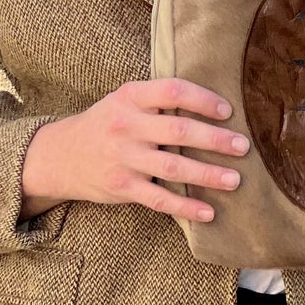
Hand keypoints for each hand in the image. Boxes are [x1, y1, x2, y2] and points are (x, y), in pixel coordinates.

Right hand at [20, 79, 247, 224]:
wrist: (60, 155)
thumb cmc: (106, 124)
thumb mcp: (124, 100)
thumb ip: (158, 100)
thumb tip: (212, 106)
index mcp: (130, 97)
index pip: (173, 91)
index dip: (203, 99)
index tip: (227, 111)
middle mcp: (126, 126)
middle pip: (179, 131)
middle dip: (216, 140)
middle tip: (243, 147)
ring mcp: (123, 158)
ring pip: (174, 168)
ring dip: (208, 175)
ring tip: (235, 180)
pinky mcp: (121, 187)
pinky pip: (159, 199)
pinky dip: (186, 208)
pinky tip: (209, 212)